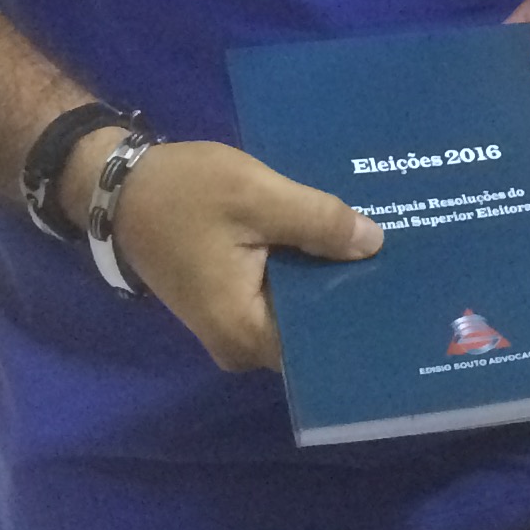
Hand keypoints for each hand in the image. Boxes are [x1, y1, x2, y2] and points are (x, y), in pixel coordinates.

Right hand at [92, 135, 380, 372]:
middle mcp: (241, 343)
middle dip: (354, 291)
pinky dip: (307, 267)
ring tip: (390, 246)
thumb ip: (317, 222)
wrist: (118, 186)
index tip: (406, 293)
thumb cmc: (182, 194)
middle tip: (412, 261)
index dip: (363, 315)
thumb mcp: (255, 196)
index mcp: (245, 332)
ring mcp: (235, 322)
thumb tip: (374, 243)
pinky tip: (343, 238)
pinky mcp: (232, 298)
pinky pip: (282, 290)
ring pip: (300, 306)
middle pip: (315, 326)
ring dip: (332, 276)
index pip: (322, 343)